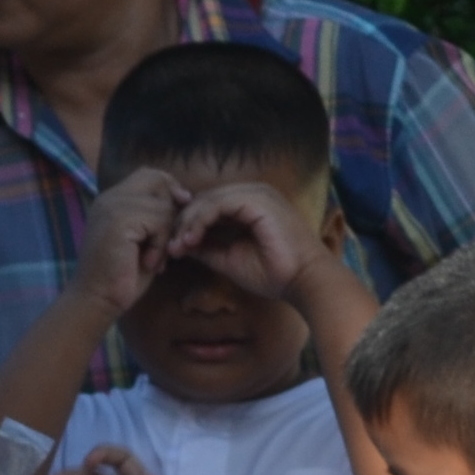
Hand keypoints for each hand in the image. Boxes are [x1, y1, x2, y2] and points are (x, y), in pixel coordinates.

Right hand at [66, 170, 185, 318]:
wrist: (96, 300)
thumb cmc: (121, 276)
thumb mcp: (142, 241)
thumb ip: (156, 218)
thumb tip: (184, 198)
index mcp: (112, 200)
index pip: (149, 175)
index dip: (169, 190)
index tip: (179, 216)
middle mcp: (109, 198)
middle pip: (156, 179)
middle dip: (172, 207)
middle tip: (171, 239)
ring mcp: (112, 207)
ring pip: (162, 206)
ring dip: (167, 235)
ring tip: (155, 259)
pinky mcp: (119, 221)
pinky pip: (159, 222)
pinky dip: (160, 245)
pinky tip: (149, 263)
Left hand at [169, 177, 314, 299]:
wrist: (305, 282)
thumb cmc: (274, 274)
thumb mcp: (230, 259)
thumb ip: (207, 248)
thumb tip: (181, 244)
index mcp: (250, 204)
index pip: (210, 205)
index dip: (188, 224)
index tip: (173, 249)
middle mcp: (254, 193)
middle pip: (205, 199)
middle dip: (183, 223)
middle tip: (169, 248)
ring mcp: (257, 193)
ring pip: (208, 200)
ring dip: (188, 223)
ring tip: (177, 246)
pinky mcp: (257, 200)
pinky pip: (218, 205)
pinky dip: (200, 222)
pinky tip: (190, 240)